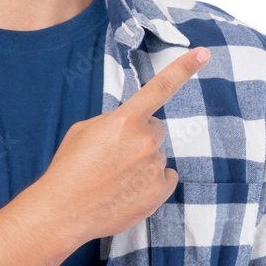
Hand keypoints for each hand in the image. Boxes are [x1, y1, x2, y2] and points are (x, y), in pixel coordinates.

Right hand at [28, 46, 211, 247]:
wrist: (63, 211)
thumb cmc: (69, 169)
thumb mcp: (84, 131)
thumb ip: (113, 121)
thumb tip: (131, 125)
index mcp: (125, 121)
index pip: (160, 88)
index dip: (184, 68)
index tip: (203, 54)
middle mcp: (145, 141)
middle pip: (155, 130)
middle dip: (139, 137)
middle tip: (114, 155)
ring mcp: (154, 168)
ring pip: (156, 156)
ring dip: (142, 163)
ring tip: (114, 178)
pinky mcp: (159, 193)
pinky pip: (165, 178)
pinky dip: (150, 182)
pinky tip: (127, 190)